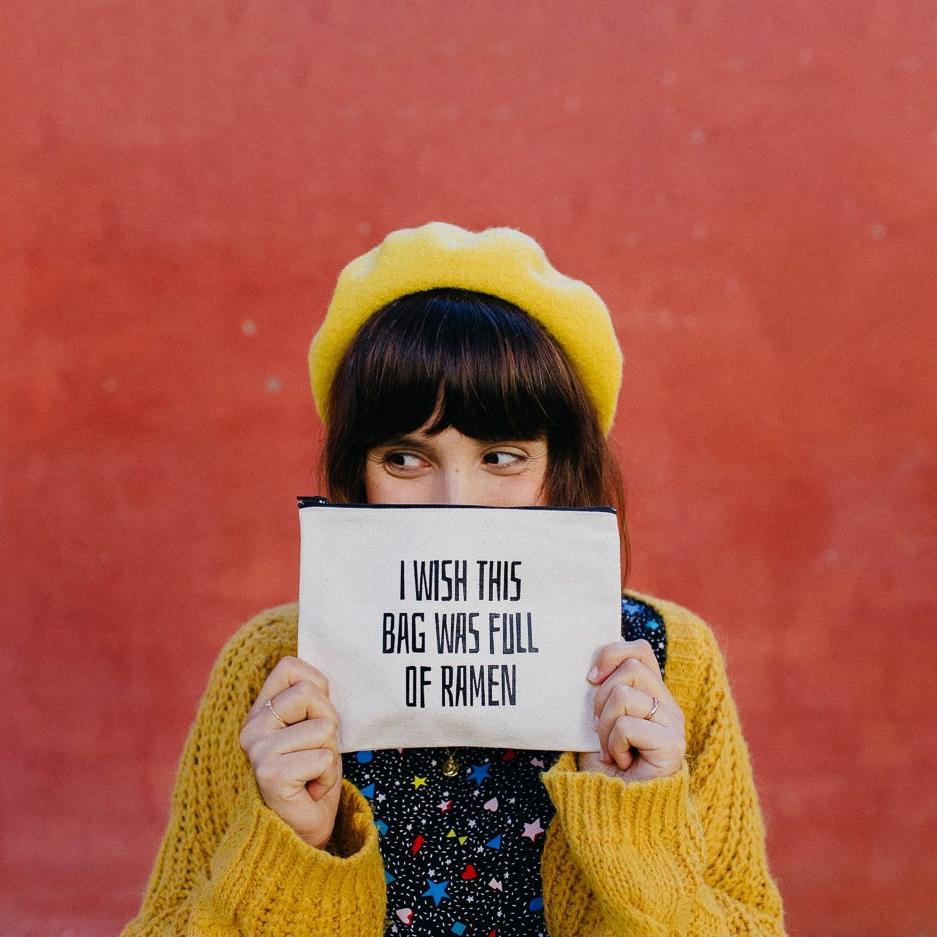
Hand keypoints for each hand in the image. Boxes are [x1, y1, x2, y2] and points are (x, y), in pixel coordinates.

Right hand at [240, 656, 342, 848]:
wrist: (303, 833)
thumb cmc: (312, 777)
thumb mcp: (314, 729)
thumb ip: (311, 701)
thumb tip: (321, 677)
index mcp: (260, 712)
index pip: (289, 667)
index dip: (317, 686)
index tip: (315, 717)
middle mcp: (252, 729)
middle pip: (310, 693)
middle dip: (329, 723)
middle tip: (317, 753)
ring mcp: (258, 751)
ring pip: (323, 727)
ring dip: (330, 753)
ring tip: (313, 774)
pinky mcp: (270, 774)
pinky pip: (324, 757)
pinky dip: (328, 776)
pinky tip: (310, 790)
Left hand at [580, 638, 685, 781]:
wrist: (620, 814)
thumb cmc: (606, 769)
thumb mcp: (599, 723)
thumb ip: (603, 694)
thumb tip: (592, 668)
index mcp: (652, 695)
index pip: (640, 650)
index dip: (612, 654)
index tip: (590, 679)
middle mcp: (667, 705)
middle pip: (630, 667)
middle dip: (601, 697)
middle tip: (599, 729)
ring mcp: (673, 724)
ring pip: (624, 695)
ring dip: (605, 726)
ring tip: (611, 750)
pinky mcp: (673, 745)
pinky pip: (627, 726)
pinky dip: (614, 745)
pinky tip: (621, 763)